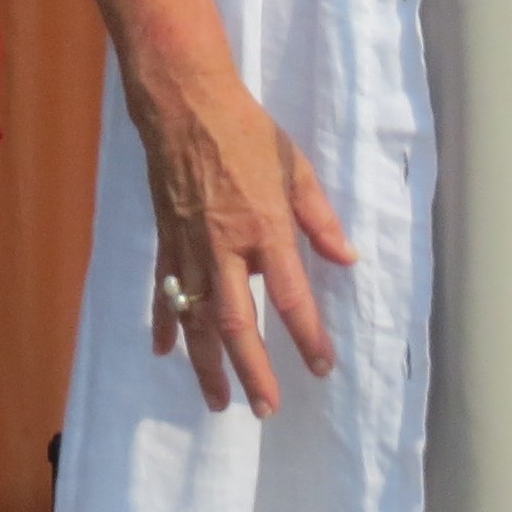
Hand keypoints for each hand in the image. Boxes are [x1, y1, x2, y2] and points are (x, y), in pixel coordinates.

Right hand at [127, 44, 357, 417]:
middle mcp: (225, 247)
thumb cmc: (247, 130)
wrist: (184, 104)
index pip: (291, 296)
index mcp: (265, 227)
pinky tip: (165, 353)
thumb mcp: (295, 167)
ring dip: (207, 365)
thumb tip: (347, 259)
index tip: (322, 367)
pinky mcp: (166, 239)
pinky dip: (164, 324)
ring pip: (197, 319)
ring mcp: (190, 247)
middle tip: (266, 408)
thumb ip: (320, 218)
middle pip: (238, 323)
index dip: (308, 336)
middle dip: (252, 369)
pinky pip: (165, 291)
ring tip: (218, 401)